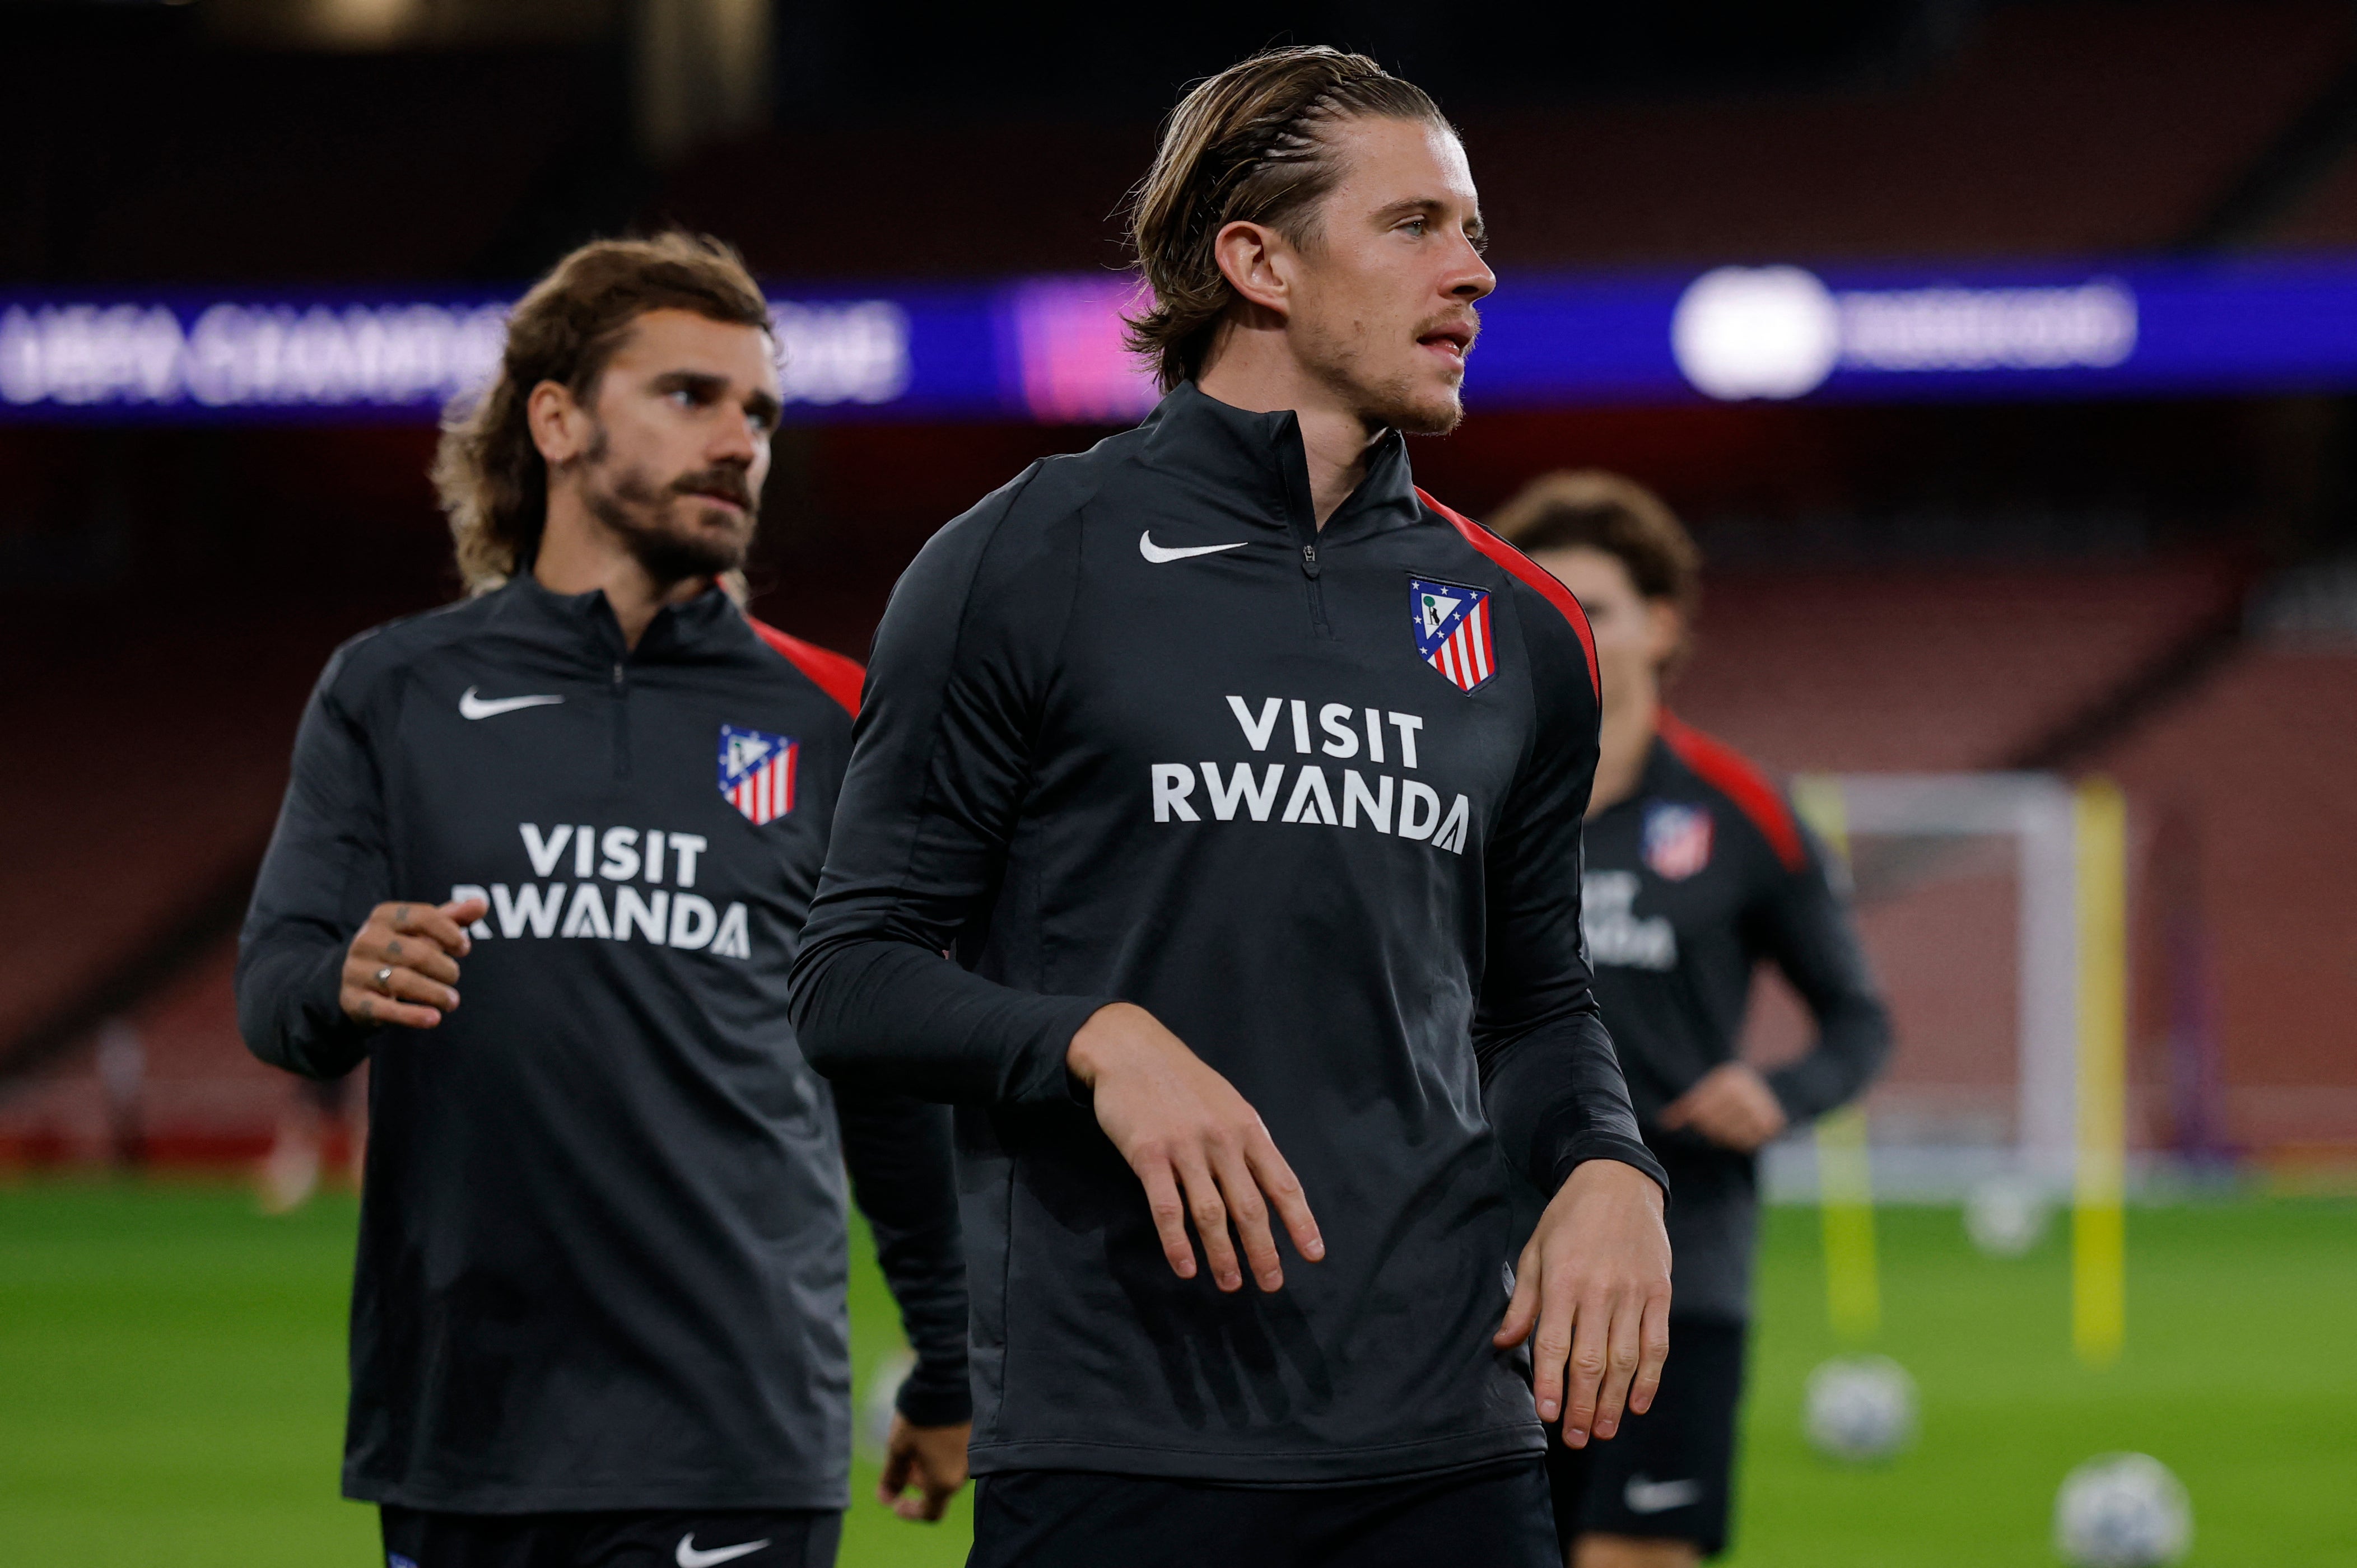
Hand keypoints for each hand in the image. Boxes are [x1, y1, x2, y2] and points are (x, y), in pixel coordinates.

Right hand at [339, 897, 486, 1028]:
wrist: (354, 980)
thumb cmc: (399, 949)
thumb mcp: (422, 930)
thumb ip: (452, 918)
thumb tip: (481, 903)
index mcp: (384, 916)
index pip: (423, 917)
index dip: (449, 933)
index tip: (465, 948)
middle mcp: (366, 940)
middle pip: (416, 953)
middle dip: (444, 969)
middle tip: (454, 977)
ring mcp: (355, 971)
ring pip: (402, 982)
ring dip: (435, 993)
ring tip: (452, 1001)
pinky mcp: (353, 1000)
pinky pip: (385, 1009)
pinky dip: (412, 1015)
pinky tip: (433, 1018)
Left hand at [877, 1414, 969, 1521]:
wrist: (948, 1381)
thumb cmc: (920, 1417)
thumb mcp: (899, 1447)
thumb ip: (892, 1477)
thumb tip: (884, 1499)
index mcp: (944, 1482)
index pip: (930, 1513)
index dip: (910, 1512)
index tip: (895, 1501)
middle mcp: (963, 1474)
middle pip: (939, 1490)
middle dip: (917, 1481)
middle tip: (902, 1462)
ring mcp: (973, 1456)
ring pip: (948, 1472)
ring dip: (930, 1467)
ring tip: (914, 1444)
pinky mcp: (978, 1439)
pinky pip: (958, 1456)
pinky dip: (943, 1454)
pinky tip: (931, 1434)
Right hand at [1067, 1002, 1323, 1292]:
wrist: (1130, 1050)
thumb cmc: (1182, 1080)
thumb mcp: (1227, 1103)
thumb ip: (1245, 1142)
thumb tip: (1266, 1186)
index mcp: (1247, 1128)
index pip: (1282, 1183)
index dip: (1300, 1222)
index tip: (1313, 1255)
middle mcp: (1222, 1140)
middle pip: (1250, 1207)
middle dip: (1263, 1251)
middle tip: (1271, 1284)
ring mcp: (1185, 1148)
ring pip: (1211, 1214)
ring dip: (1223, 1255)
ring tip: (1230, 1284)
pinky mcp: (1148, 1155)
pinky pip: (1167, 1208)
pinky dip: (1177, 1242)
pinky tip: (1185, 1267)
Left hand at [1494, 1158, 1671, 1447]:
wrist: (1617, 1180)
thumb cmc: (1568, 1219)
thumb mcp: (1535, 1251)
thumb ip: (1523, 1302)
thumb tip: (1503, 1344)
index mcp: (1562, 1280)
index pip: (1553, 1344)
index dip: (1549, 1383)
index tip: (1547, 1415)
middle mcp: (1599, 1290)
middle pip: (1591, 1361)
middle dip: (1583, 1405)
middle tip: (1577, 1439)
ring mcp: (1633, 1292)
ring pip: (1625, 1359)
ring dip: (1615, 1401)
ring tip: (1604, 1430)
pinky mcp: (1659, 1292)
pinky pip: (1656, 1343)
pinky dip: (1649, 1377)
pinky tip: (1639, 1403)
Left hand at [1659, 1062, 1788, 1152]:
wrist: (1777, 1091)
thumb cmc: (1732, 1092)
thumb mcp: (1709, 1090)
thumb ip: (1686, 1105)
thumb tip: (1663, 1122)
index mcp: (1727, 1080)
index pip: (1700, 1110)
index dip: (1697, 1119)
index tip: (1699, 1119)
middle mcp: (1744, 1091)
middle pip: (1715, 1124)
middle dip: (1713, 1129)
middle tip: (1717, 1127)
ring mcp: (1760, 1106)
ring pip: (1731, 1135)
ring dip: (1727, 1136)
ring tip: (1730, 1127)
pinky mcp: (1772, 1122)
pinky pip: (1748, 1142)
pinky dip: (1743, 1142)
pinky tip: (1742, 1133)